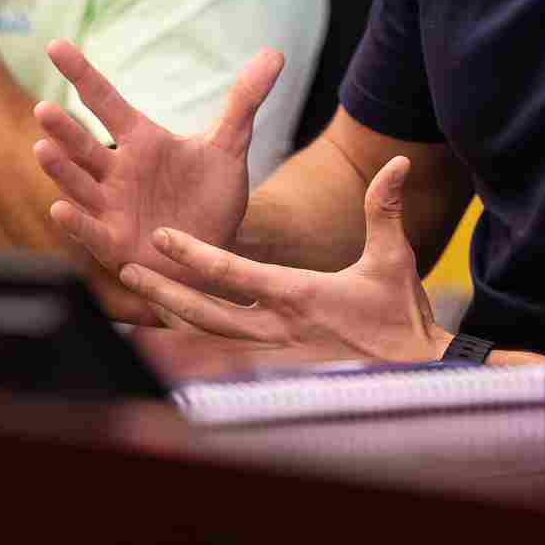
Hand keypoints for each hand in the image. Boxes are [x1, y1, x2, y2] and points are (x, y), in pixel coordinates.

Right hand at [35, 38, 284, 289]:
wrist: (216, 252)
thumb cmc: (212, 197)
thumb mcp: (230, 147)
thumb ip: (245, 100)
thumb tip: (274, 53)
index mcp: (141, 141)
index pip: (106, 101)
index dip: (82, 73)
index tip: (57, 45)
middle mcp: (117, 171)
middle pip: (84, 145)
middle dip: (64, 129)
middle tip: (44, 108)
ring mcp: (112, 207)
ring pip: (80, 184)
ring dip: (61, 169)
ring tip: (43, 148)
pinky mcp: (115, 243)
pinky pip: (91, 231)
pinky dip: (76, 222)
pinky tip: (59, 208)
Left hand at [110, 158, 448, 364]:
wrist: (419, 377)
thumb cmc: (402, 318)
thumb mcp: (395, 259)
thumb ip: (385, 211)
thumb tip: (395, 165)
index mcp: (299, 295)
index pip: (234, 272)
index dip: (194, 254)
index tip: (161, 237)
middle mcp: (278, 330)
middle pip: (206, 313)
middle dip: (164, 292)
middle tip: (126, 272)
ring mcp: (275, 359)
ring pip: (209, 344)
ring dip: (171, 327)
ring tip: (132, 312)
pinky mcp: (279, 379)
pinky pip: (225, 369)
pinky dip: (193, 360)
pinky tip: (169, 354)